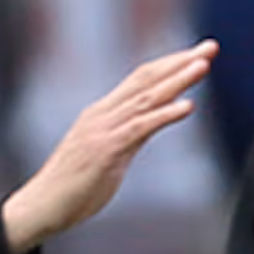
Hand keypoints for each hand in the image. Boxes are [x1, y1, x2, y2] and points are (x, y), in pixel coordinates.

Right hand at [2, 43, 214, 253]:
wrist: (42, 206)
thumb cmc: (75, 184)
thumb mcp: (109, 152)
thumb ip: (129, 133)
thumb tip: (152, 121)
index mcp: (104, 112)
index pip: (142, 79)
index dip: (171, 64)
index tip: (200, 54)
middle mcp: (103, 114)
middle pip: (147, 79)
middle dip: (180, 62)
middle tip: (210, 47)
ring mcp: (103, 130)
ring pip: (146, 98)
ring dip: (177, 80)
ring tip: (202, 66)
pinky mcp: (105, 150)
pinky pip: (140, 128)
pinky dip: (165, 115)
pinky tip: (187, 106)